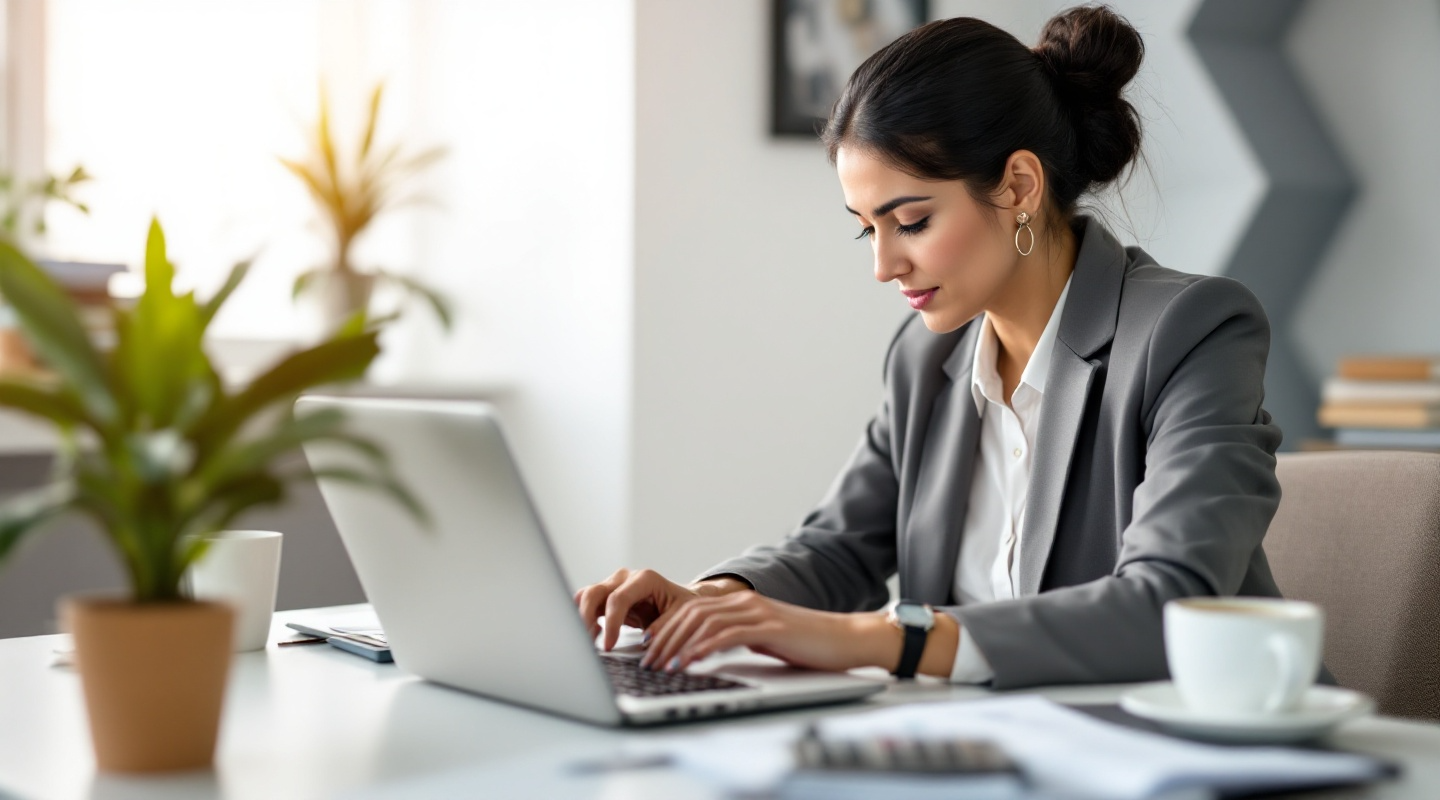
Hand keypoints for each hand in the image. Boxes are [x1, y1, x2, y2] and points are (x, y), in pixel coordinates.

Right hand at [574, 568, 705, 651]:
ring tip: (588, 640)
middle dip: (586, 618)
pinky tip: (592, 635)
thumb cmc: (681, 606)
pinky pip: (588, 604)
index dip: (611, 623)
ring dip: (582, 618)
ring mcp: (613, 585)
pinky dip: (585, 619)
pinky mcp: (607, 596)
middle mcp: (625, 578)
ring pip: (585, 597)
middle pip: (594, 593)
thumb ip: (664, 625)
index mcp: (645, 578)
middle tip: (588, 643)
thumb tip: (647, 639)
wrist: (679, 601)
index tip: (609, 645)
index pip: (618, 599)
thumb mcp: (681, 615)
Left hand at [640, 591, 892, 673]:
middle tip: (647, 661)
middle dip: (664, 638)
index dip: (665, 627)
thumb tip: (703, 652)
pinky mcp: (769, 627)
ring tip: (664, 666)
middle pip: (690, 613)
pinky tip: (691, 661)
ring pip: (703, 622)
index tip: (647, 647)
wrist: (844, 639)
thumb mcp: (761, 638)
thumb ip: (734, 638)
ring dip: (678, 645)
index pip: (690, 609)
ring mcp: (757, 612)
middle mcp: (744, 602)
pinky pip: (727, 634)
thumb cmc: (804, 643)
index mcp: (739, 603)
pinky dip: (704, 648)